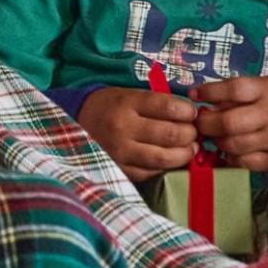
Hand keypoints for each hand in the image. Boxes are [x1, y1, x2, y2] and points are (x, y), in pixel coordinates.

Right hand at [77, 86, 199, 181]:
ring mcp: (121, 152)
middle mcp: (123, 128)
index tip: (192, 113)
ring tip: (190, 148)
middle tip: (194, 132)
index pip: (168, 107)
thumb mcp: (126, 94)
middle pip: (171, 133)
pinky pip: (152, 172)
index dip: (188, 111)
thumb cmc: (106, 107)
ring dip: (185, 153)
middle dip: (191, 133)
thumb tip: (189, 114)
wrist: (72, 125)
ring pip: (165, 157)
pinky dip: (166, 167)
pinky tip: (170, 160)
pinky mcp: (120, 170)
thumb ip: (155, 103)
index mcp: (126, 103)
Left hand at [191, 77, 267, 172]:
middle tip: (199, 124)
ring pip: (234, 145)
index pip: (234, 89)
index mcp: (266, 90)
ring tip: (215, 137)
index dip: (210, 92)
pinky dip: (231, 158)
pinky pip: (245, 163)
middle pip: (229, 121)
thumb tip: (205, 103)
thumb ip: (238, 92)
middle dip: (207, 124)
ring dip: (217, 142)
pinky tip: (228, 151)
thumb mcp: (265, 85)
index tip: (195, 95)